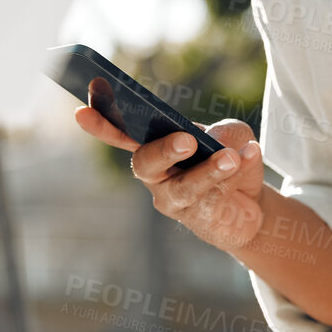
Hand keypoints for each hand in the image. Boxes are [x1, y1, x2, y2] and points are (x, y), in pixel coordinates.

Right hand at [72, 78, 266, 252]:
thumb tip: (221, 141)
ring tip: (232, 158)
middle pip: (145, 163)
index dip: (101, 124)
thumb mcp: (234, 135)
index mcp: (154, 144)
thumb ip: (226, 131)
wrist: (250, 203)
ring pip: (184, 186)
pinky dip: (234, 175)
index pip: (122, 132)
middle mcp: (156, 174)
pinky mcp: (196, 219)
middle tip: (188, 141)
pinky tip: (248, 158)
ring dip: (210, 170)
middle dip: (164, 151)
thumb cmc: (229, 159)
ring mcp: (173, 200)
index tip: (82, 112)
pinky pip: (211, 198)